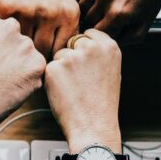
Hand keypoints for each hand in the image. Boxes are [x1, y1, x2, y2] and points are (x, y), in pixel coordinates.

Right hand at [0, 0, 78, 56]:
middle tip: (28, 58)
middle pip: (41, 52)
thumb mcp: (66, 5)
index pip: (60, 52)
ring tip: (16, 49)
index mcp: (68, 15)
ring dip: (18, 48)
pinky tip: (6, 35)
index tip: (44, 60)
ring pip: (22, 45)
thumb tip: (62, 63)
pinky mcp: (6, 8)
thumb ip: (67, 32)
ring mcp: (27, 11)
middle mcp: (49, 14)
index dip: (52, 59)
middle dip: (35, 56)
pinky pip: (6, 33)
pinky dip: (5, 36)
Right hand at [0, 9, 45, 130]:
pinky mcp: (37, 63)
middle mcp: (9, 26)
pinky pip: (36, 71)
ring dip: (20, 66)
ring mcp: (25, 44)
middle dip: (10, 53)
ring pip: (28, 54)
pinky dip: (28, 81)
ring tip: (2, 82)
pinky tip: (11, 88)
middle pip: (16, 38)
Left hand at [45, 29, 121, 153]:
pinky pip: (49, 68)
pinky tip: (65, 92)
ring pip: (59, 55)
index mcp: (109, 46)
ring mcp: (72, 57)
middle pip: (72, 42)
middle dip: (72, 56)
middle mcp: (91, 47)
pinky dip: (53, 79)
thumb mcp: (111, 71)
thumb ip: (99, 52)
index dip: (84, 48)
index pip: (89, 33)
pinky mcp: (54, 68)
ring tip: (74, 88)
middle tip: (81, 80)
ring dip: (62, 68)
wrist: (93, 126)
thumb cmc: (102, 103)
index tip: (87, 63)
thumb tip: (83, 41)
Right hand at [75, 0, 160, 44]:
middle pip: (86, 22)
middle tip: (100, 25)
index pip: (97, 35)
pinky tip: (94, 0)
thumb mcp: (144, 25)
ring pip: (79, 8)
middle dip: (92, 26)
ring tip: (97, 13)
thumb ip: (125, 41)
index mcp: (118, 14)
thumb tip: (104, 45)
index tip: (104, 35)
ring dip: (86, 13)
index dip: (100, 38)